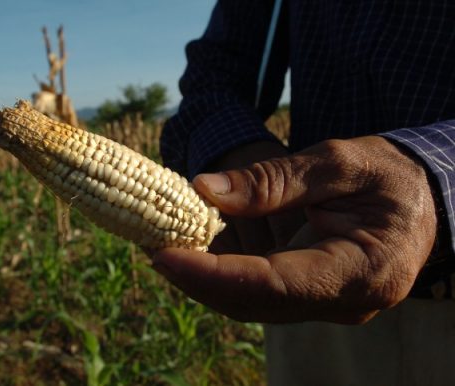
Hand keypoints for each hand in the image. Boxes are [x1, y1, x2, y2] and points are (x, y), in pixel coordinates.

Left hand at [152, 136, 436, 323]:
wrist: (421, 199)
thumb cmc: (389, 174)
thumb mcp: (339, 161)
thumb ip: (275, 181)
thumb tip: (205, 190)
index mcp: (363, 270)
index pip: (274, 285)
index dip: (213, 275)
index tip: (163, 256)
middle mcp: (344, 303)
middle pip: (254, 302)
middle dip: (197, 279)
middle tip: (150, 247)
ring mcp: (327, 305)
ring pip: (252, 303)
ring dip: (204, 279)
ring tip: (163, 245)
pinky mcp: (312, 297)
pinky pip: (259, 293)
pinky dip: (223, 274)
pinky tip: (195, 249)